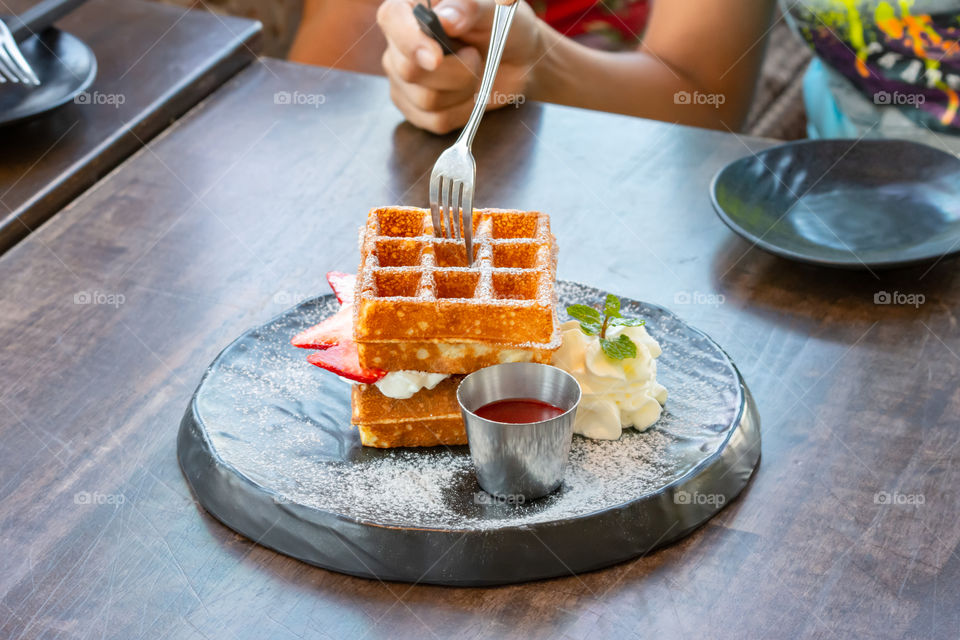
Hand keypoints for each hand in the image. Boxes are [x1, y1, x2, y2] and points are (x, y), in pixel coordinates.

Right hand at [378, 0, 541, 133]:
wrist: (517, 61)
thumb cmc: (501, 26)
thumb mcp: (491, 9)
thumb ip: (467, 8)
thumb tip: (445, 20)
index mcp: (410, 9)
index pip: (391, 19)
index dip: (410, 41)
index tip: (437, 57)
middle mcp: (399, 45)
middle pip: (409, 70)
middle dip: (455, 70)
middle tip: (474, 55)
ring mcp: (403, 81)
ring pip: (426, 100)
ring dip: (463, 89)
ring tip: (474, 72)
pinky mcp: (416, 111)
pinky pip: (436, 120)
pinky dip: (463, 110)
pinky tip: (470, 93)